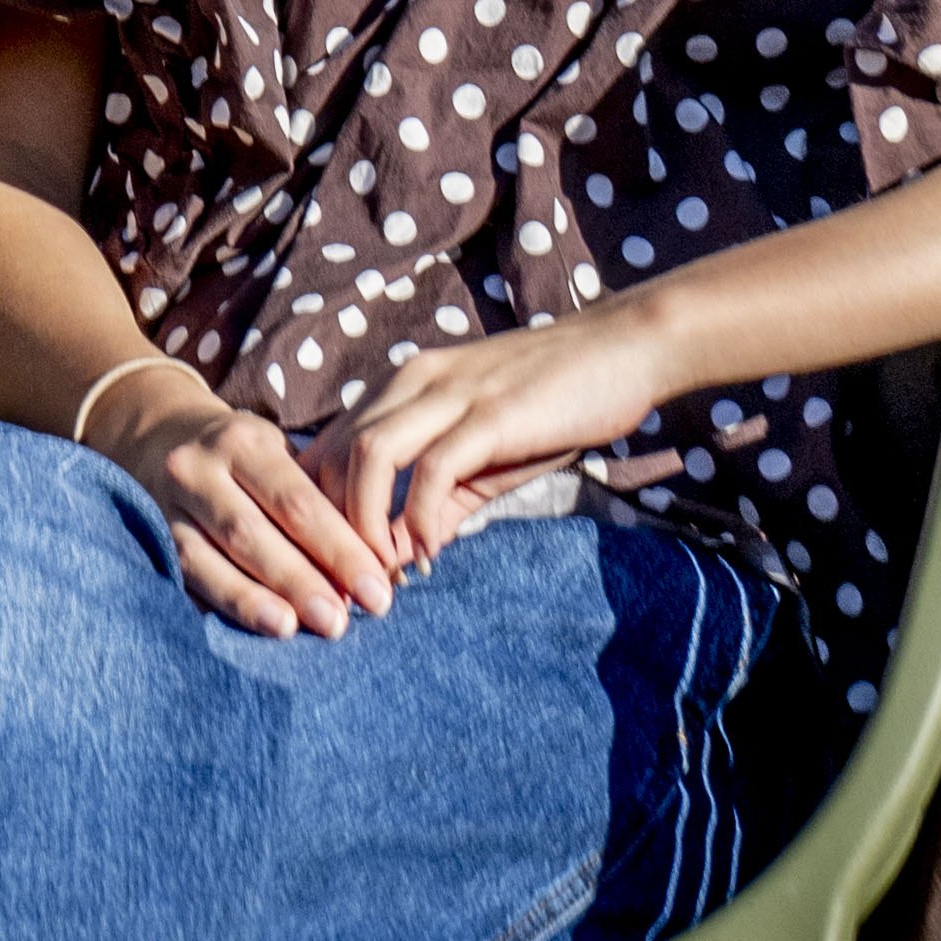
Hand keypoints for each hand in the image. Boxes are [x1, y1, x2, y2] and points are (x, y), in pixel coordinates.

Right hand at [86, 369, 392, 636]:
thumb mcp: (277, 456)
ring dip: (254, 601)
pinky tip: (251, 630)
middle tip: (341, 623)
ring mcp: (167, 507)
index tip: (377, 591)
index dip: (339, 549)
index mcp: (244, 441)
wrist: (161, 438)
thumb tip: (368, 575)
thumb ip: (317, 505)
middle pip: (251, 533)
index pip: (297, 501)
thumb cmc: (245, 458)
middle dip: (300, 581)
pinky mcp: (151, 540)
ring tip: (292, 630)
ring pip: (209, 560)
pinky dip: (220, 606)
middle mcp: (199, 469)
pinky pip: (184, 579)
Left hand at [300, 308, 673, 572]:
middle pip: (333, 456)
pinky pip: (434, 467)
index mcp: (402, 388)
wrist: (625, 348)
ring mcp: (451, 391)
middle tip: (345, 592)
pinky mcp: (491, 411)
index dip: (315, 517)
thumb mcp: (484, 458)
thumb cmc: (553, 404)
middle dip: (328, 533)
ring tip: (379, 579)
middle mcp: (412, 381)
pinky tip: (429, 555)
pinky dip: (420, 517)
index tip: (328, 574)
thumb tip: (401, 558)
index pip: (328, 450)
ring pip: (368, 455)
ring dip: (363, 526)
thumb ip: (439, 503)